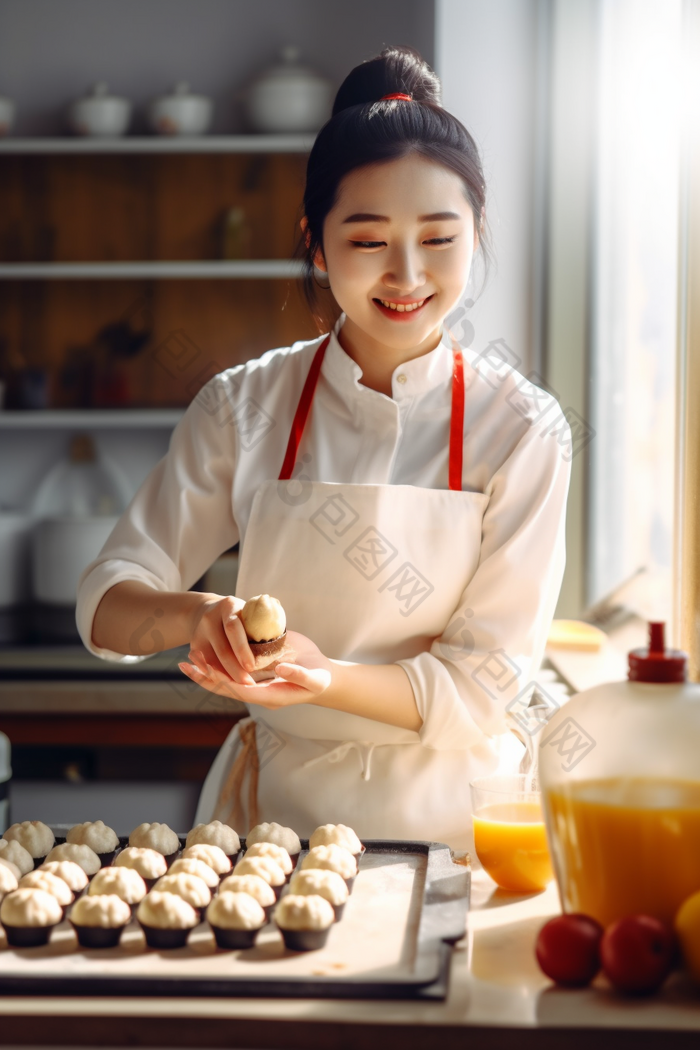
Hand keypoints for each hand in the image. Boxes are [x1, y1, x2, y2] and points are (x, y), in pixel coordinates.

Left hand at [178, 629, 334, 709]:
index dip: (227, 681)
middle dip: (207, 677)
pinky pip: (231, 671)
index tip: (212, 671)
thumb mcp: (314, 678)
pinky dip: (215, 664)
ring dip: (206, 671)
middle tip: (188, 665)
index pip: (243, 691)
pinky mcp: (254, 672)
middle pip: (227, 689)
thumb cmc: (320, 678)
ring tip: (187, 659)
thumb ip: (299, 674)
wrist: (320, 677)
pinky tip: (202, 653)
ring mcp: (254, 682)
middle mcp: (258, 691)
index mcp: (271, 696)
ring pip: (225, 681)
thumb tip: (281, 668)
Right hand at [187, 593, 256, 686]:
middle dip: (234, 668)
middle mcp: (210, 618)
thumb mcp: (250, 611)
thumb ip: (262, 623)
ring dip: (226, 675)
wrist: (206, 610)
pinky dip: (216, 675)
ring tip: (241, 687)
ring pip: (211, 660)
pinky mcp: (194, 645)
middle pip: (221, 648)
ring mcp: (199, 632)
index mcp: (228, 606)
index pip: (232, 629)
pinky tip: (228, 684)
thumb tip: (285, 644)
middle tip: (248, 683)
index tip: (252, 666)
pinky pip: (205, 664)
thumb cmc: (240, 614)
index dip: (241, 649)